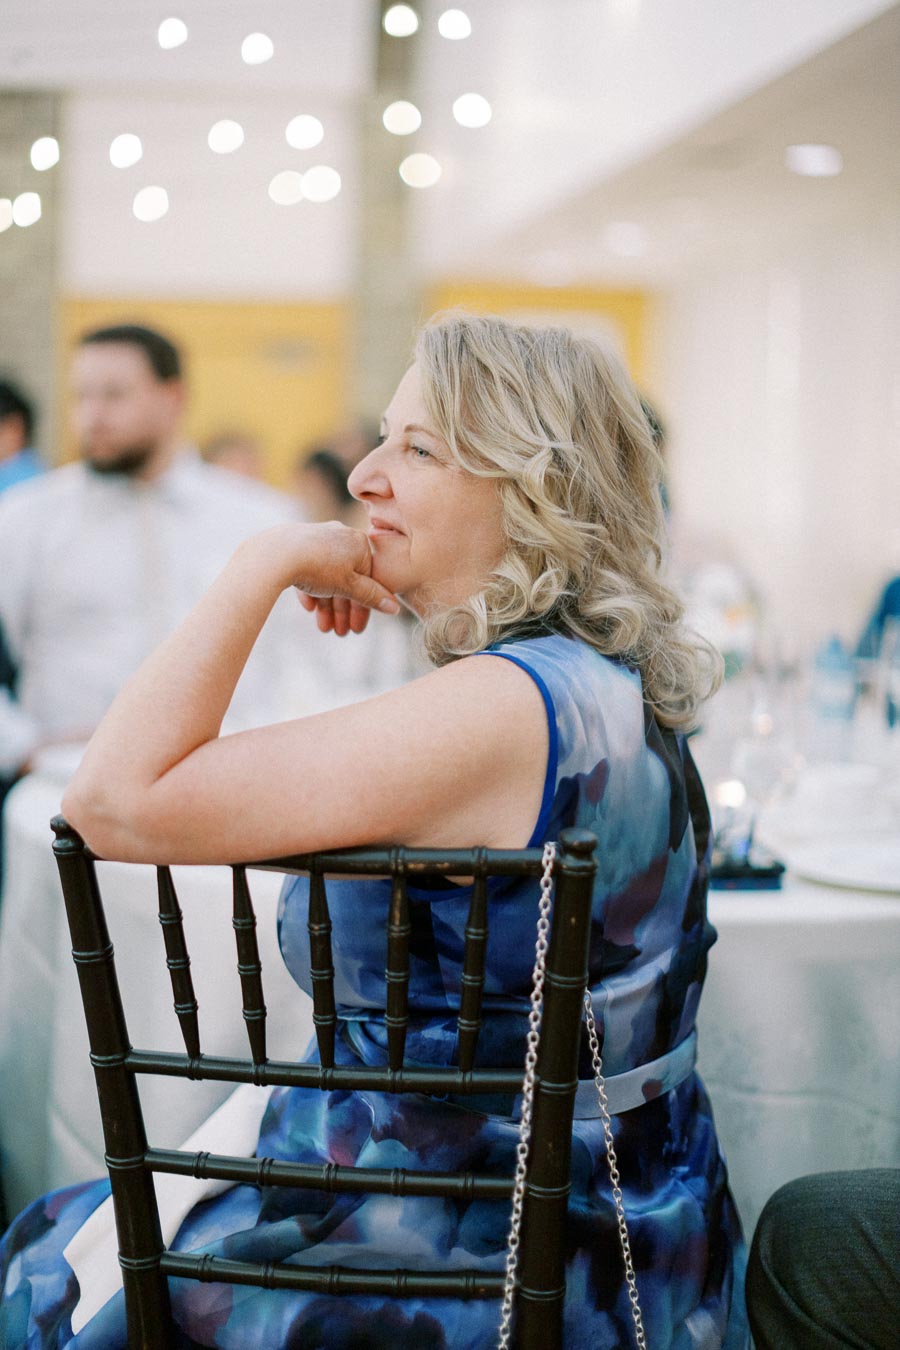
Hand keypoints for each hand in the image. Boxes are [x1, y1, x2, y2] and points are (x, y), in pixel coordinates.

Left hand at [245, 521, 398, 635]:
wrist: (278, 554)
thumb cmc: (320, 567)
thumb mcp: (351, 586)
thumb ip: (372, 597)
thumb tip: (395, 608)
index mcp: (359, 543)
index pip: (369, 580)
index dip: (364, 608)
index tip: (358, 629)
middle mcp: (340, 537)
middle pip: (347, 581)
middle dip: (343, 611)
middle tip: (339, 633)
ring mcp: (317, 540)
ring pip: (327, 578)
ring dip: (327, 606)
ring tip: (323, 627)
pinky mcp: (296, 545)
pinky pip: (309, 570)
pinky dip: (311, 591)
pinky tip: (308, 608)